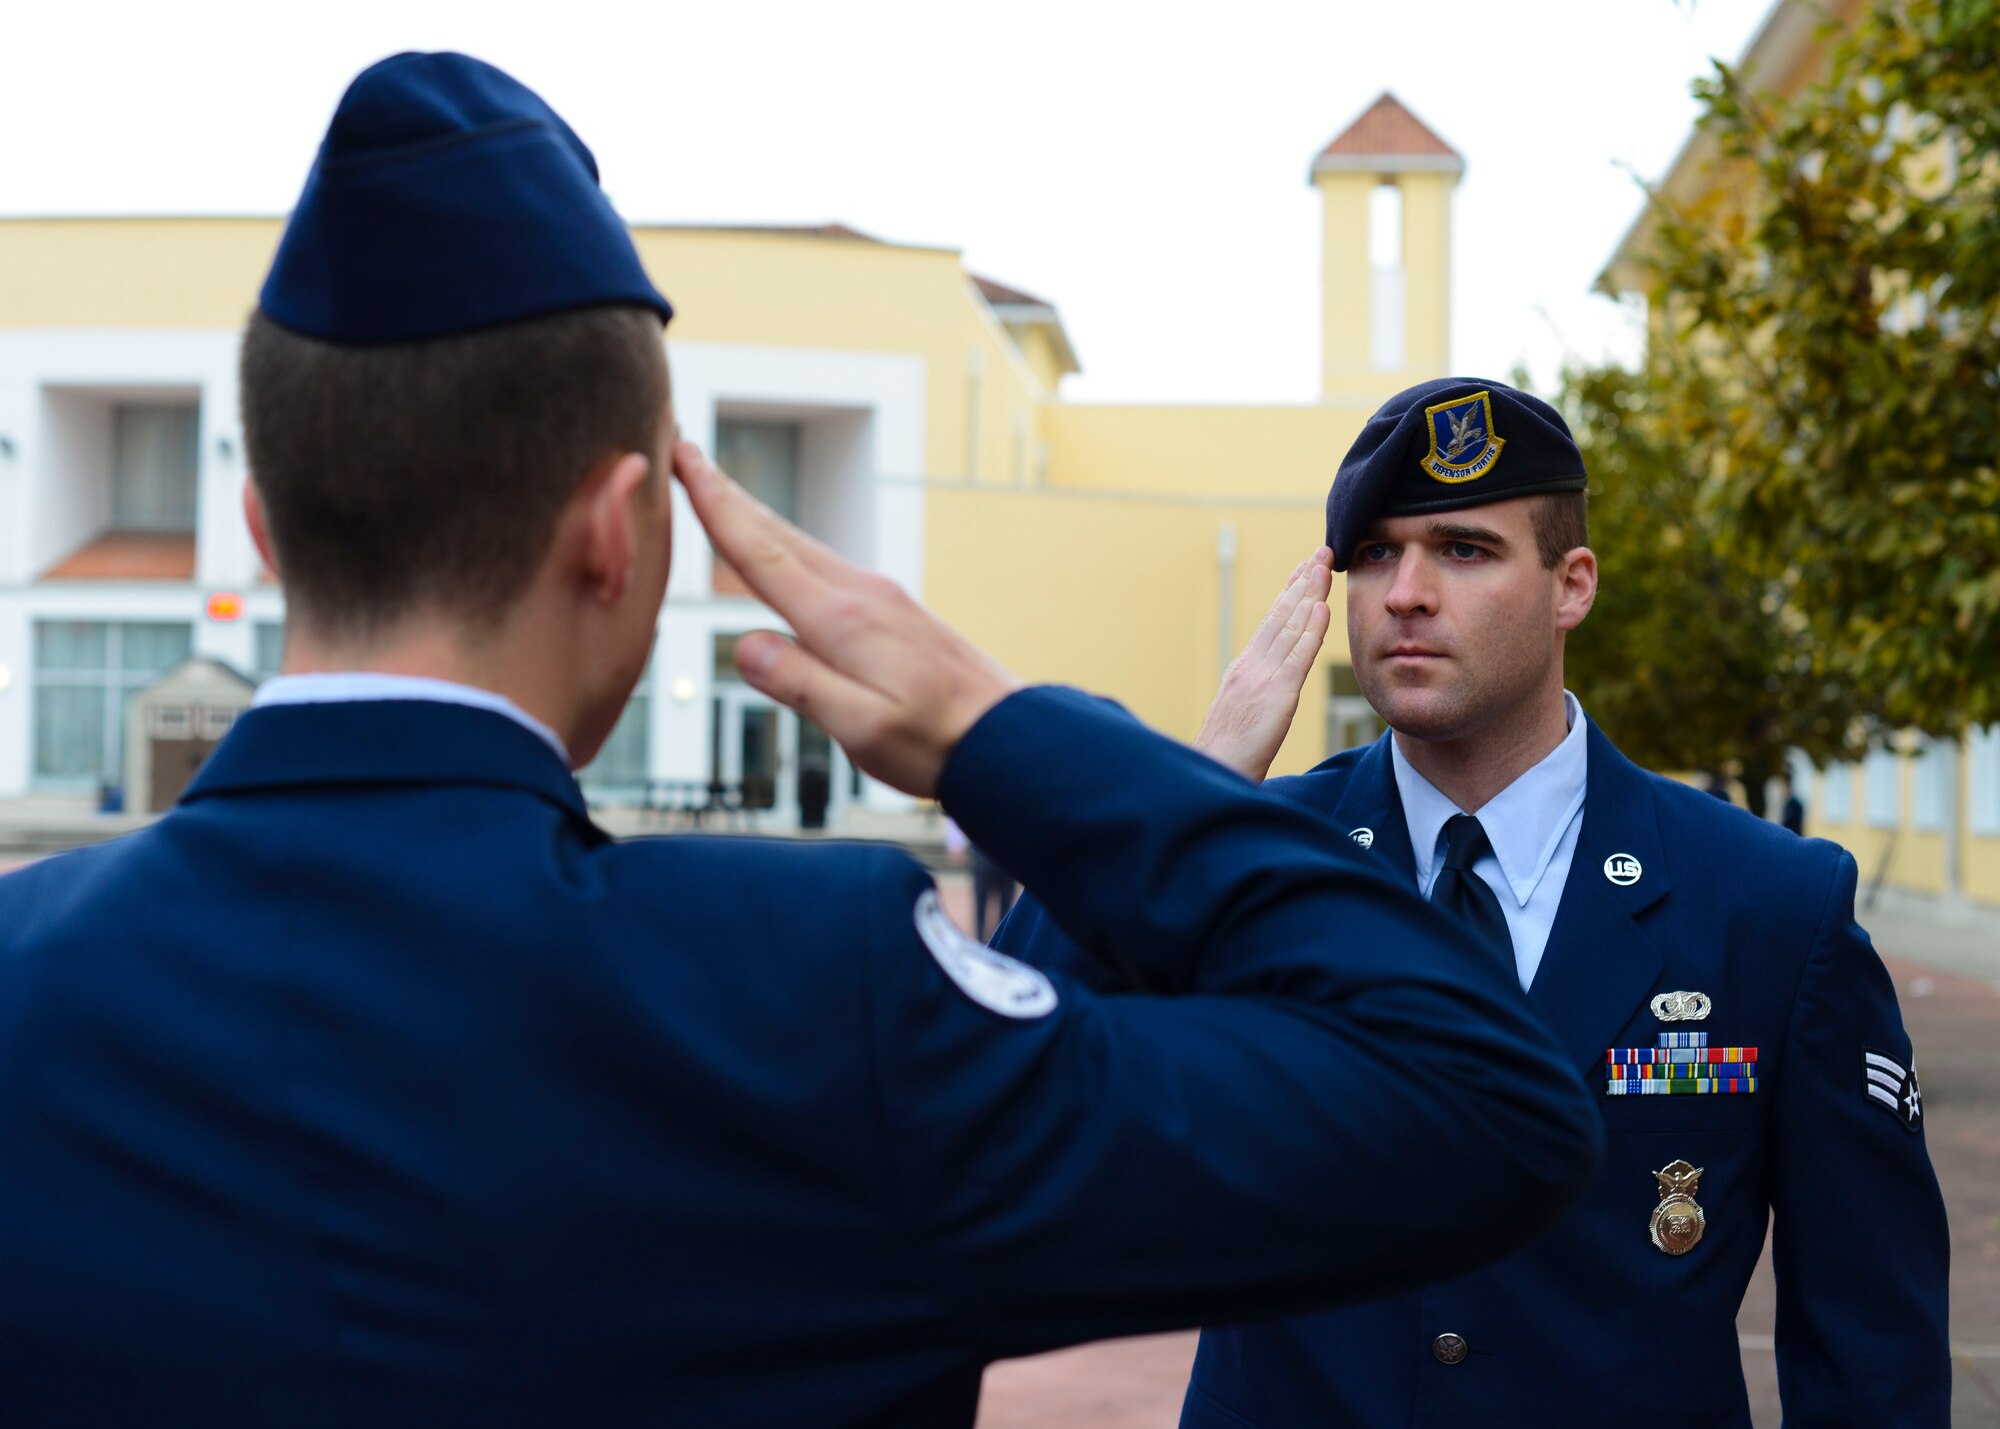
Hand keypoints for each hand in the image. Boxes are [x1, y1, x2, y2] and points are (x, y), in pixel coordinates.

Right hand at [672, 440, 1022, 796]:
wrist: (1008, 735)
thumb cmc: (935, 740)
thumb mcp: (859, 727)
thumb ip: (800, 684)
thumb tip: (744, 645)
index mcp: (841, 618)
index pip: (760, 550)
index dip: (713, 504)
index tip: (681, 457)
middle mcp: (858, 593)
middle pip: (776, 531)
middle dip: (725, 491)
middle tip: (684, 450)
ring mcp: (879, 596)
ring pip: (800, 544)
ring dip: (754, 514)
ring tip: (718, 491)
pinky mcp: (892, 610)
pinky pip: (823, 564)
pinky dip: (786, 545)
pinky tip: (782, 553)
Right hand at [1192, 547, 1331, 781]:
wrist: (1210, 775)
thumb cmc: (1225, 758)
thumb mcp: (1243, 718)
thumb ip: (1258, 698)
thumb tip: (1271, 692)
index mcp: (1243, 670)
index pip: (1271, 624)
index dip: (1289, 594)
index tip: (1304, 571)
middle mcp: (1251, 666)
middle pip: (1281, 614)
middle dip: (1302, 581)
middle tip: (1320, 551)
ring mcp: (1262, 678)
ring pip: (1290, 626)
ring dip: (1309, 593)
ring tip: (1324, 565)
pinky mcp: (1276, 696)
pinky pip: (1298, 656)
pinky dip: (1311, 629)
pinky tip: (1322, 607)